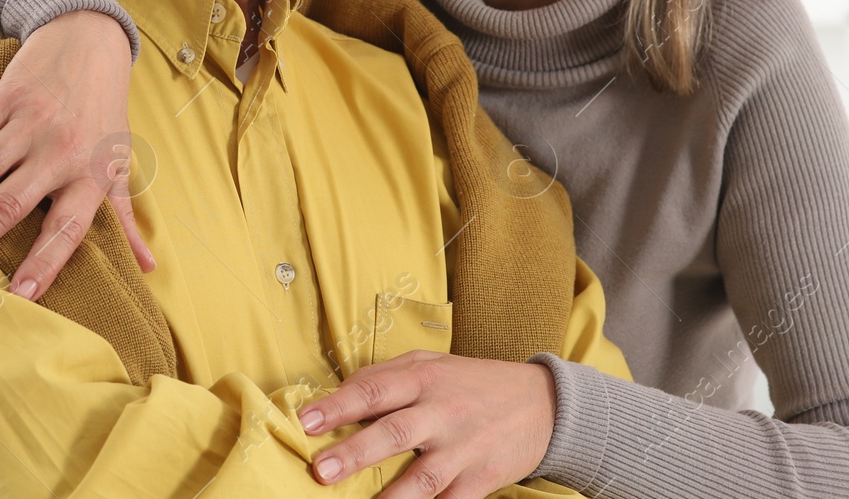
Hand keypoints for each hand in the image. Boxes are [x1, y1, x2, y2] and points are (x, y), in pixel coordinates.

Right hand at [0, 10, 151, 297]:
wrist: (91, 41)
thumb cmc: (105, 113)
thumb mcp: (119, 162)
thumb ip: (126, 217)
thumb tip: (149, 267)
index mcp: (90, 175)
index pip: (67, 229)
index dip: (46, 262)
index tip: (20, 296)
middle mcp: (59, 152)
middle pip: (7, 205)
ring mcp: (30, 123)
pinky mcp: (7, 98)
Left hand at [299, 351, 556, 497]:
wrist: (543, 403)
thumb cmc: (472, 382)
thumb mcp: (432, 363)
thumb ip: (387, 376)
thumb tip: (338, 394)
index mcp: (424, 378)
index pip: (374, 389)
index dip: (338, 406)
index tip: (305, 421)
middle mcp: (442, 412)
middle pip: (394, 433)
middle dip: (355, 453)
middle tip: (321, 470)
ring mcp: (463, 449)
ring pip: (423, 478)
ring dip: (391, 497)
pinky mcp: (481, 479)